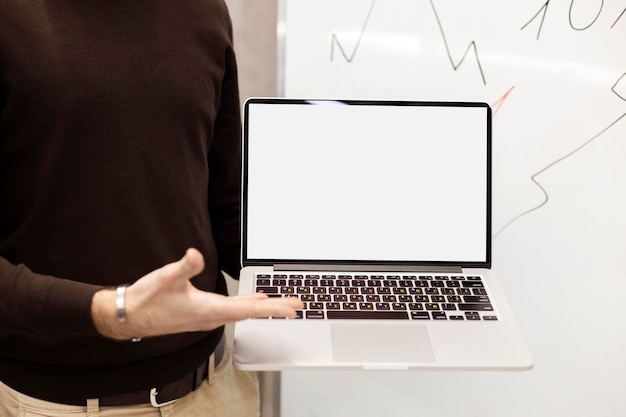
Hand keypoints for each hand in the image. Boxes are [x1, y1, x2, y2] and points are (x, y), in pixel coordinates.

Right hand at [92, 248, 302, 339]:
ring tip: (282, 304)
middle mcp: (212, 316)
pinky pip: (233, 311)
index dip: (272, 308)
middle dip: (275, 308)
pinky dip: (247, 305)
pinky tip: (253, 300)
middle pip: (251, 312)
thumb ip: (183, 266)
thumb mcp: (165, 278)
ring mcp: (207, 317)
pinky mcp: (202, 314)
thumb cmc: (146, 299)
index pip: (248, 309)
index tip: (291, 309)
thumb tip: (195, 254)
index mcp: (209, 309)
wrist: (127, 317)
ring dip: (263, 308)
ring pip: (243, 312)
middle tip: (297, 306)